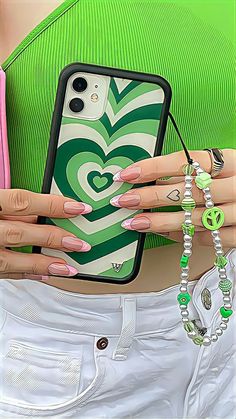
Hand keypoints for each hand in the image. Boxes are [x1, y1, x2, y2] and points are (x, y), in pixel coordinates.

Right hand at [0, 189, 91, 279]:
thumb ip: (10, 202)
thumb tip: (40, 208)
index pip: (22, 202)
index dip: (52, 205)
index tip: (77, 208)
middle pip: (20, 233)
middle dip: (52, 238)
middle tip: (78, 243)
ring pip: (11, 260)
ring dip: (42, 263)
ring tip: (67, 267)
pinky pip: (4, 273)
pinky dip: (25, 273)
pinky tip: (44, 273)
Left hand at [110, 149, 235, 246]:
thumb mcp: (227, 166)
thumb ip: (198, 170)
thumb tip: (155, 176)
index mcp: (233, 160)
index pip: (187, 160)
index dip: (154, 167)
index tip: (127, 174)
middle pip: (188, 191)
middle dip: (151, 196)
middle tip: (123, 201)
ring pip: (194, 219)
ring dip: (160, 221)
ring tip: (134, 223)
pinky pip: (208, 239)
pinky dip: (183, 237)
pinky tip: (163, 234)